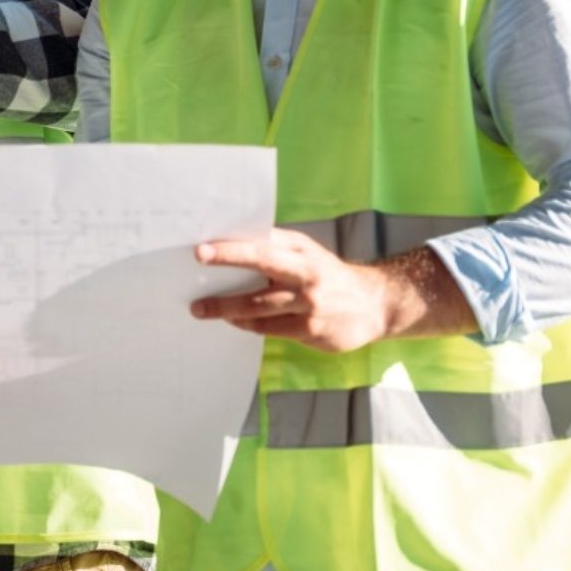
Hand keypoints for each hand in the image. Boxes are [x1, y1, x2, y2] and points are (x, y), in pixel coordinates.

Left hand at [191, 228, 397, 352]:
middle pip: (260, 285)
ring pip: (260, 312)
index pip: (262, 249)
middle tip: (196, 299)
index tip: (201, 252)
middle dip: (224, 292)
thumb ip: (274, 245)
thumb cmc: (327, 273)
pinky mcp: (310, 331)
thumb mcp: (306, 251)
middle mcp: (307, 279)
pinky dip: (249, 325)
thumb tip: (232, 239)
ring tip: (203, 310)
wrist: (374, 303)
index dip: (231, 251)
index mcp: (302, 255)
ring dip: (228, 312)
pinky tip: (234, 321)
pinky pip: (270, 330)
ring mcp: (309, 308)